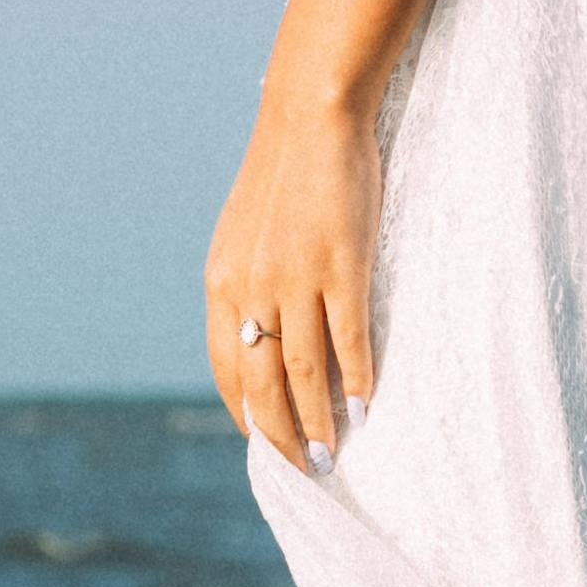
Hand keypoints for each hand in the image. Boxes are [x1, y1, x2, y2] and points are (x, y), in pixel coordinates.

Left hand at [207, 95, 384, 468]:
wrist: (311, 117)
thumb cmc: (285, 175)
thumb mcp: (247, 234)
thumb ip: (248, 285)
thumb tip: (261, 338)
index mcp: (222, 284)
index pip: (226, 370)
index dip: (245, 414)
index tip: (266, 445)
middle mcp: (252, 289)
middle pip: (262, 383)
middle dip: (280, 435)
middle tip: (302, 469)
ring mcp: (297, 280)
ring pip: (304, 371)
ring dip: (317, 421)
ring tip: (331, 454)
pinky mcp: (343, 266)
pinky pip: (349, 338)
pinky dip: (356, 378)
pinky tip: (364, 405)